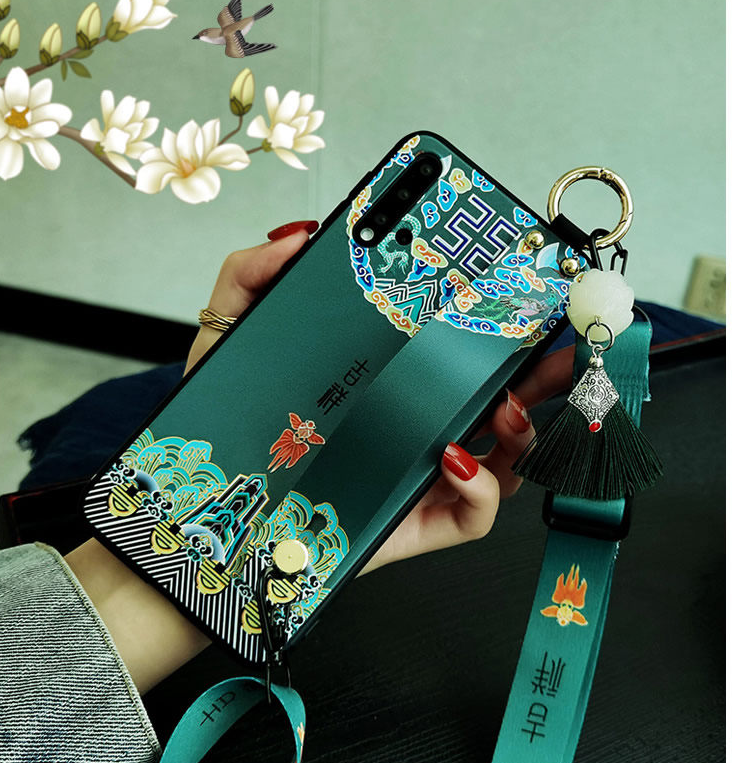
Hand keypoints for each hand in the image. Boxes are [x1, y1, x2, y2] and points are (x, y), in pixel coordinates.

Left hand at [68, 225, 572, 693]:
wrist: (208, 505)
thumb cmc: (230, 425)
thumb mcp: (231, 336)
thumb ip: (252, 275)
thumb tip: (298, 238)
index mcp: (390, 383)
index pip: (458, 352)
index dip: (498, 326)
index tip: (524, 293)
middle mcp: (416, 427)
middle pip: (502, 399)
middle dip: (543, 371)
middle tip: (555, 342)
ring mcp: (421, 478)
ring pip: (507, 457)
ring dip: (526, 428)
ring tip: (509, 403)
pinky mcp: (416, 524)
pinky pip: (476, 514)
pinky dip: (483, 487)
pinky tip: (455, 456)